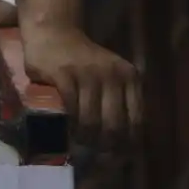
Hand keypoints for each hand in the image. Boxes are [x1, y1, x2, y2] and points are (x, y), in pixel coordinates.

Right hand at [22, 27, 141, 150]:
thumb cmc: (82, 60)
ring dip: (82, 136)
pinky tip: (65, 126)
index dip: (126, 143)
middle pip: (113, 125)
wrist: (54, 32)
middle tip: (93, 151)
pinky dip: (67, 122)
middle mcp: (113, 75)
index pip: (135, 120)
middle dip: (103, 145)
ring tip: (77, 140)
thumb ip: (119, 100)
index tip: (115, 156)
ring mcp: (88, 74)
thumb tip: (123, 144)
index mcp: (129, 77)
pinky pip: (70, 108)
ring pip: (90, 120)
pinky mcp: (64, 74)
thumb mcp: (110, 75)